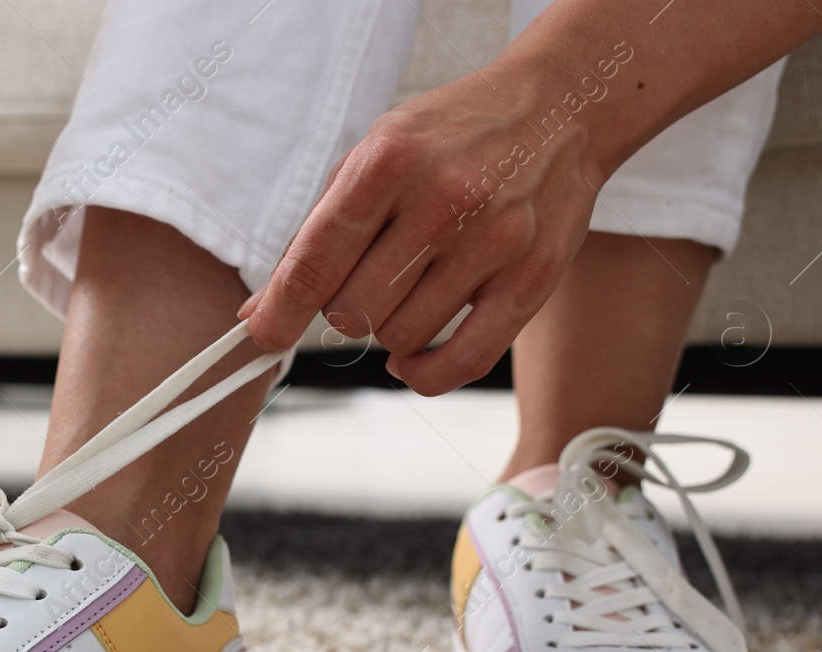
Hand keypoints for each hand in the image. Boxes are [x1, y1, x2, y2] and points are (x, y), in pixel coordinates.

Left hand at [239, 60, 601, 394]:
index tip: (261, 338)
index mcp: (389, 161)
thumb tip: (259, 311)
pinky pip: (463, 362)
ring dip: (389, 330)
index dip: (279, 312)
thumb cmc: (452, 135)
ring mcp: (492, 242)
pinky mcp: (532, 279)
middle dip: (342, 309)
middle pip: (353, 310)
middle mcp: (442, 200)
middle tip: (365, 280)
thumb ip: (314, 232)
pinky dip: (425, 374)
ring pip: (400, 338)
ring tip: (409, 289)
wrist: (561, 107)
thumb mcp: (374, 155)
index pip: (315, 261)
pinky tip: (413, 359)